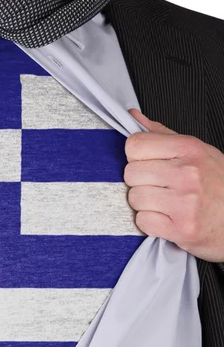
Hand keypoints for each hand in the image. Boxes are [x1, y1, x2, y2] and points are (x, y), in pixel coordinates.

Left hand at [124, 108, 223, 261]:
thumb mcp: (197, 151)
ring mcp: (185, 203)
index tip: (147, 163)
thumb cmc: (218, 185)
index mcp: (190, 149)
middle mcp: (188, 174)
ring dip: (145, 204)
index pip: (135, 145)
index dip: (136, 156)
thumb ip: (161, 135)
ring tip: (165, 203)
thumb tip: (133, 117)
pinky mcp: (182, 229)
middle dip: (140, 181)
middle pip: (131, 173)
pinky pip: (143, 222)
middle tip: (159, 186)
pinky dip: (151, 223)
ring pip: (134, 198)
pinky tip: (167, 218)